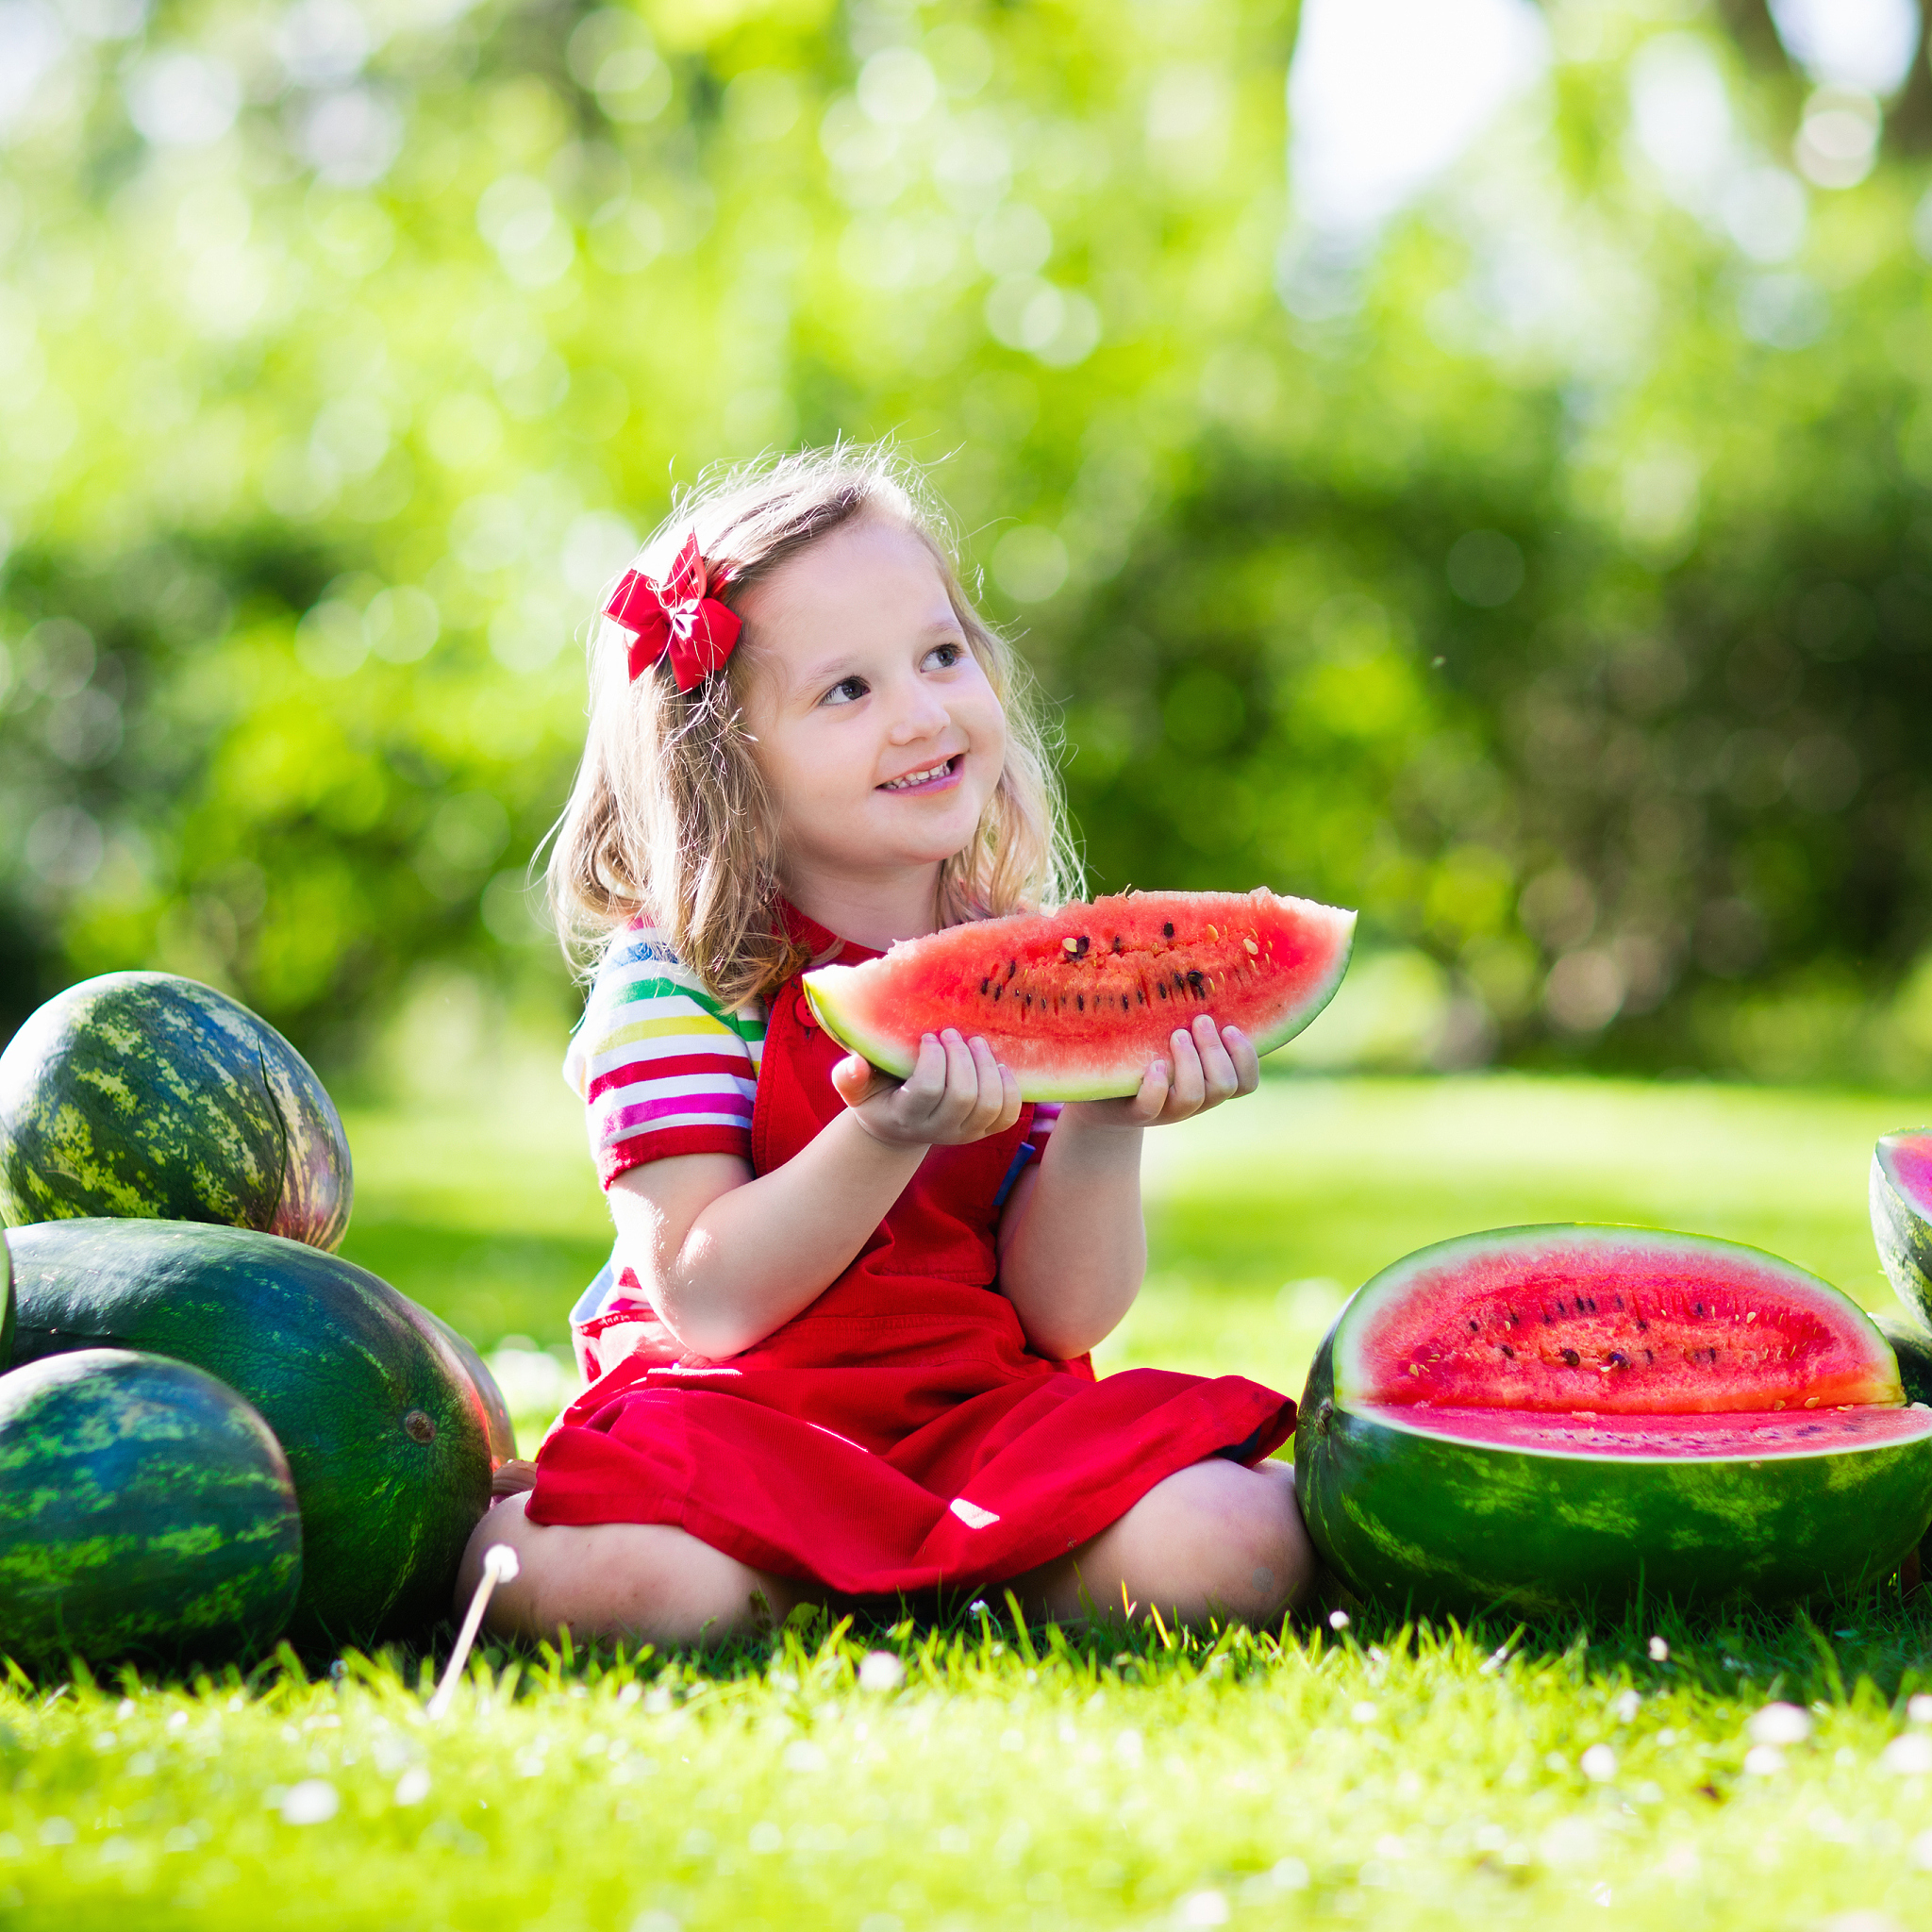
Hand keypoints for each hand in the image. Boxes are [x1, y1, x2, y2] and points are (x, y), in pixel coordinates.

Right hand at [832, 1029, 1021, 1147]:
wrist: (899, 1127)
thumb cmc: (878, 1095)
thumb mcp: (856, 1089)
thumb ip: (848, 1077)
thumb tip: (856, 1063)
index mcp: (906, 1117)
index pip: (929, 1090)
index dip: (934, 1059)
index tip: (929, 1037)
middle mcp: (939, 1131)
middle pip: (964, 1096)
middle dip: (963, 1058)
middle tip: (953, 1033)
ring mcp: (965, 1134)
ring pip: (990, 1104)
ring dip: (987, 1067)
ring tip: (976, 1042)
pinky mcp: (984, 1131)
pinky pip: (1008, 1115)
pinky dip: (1009, 1088)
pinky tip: (998, 1066)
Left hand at [1064, 1015, 1259, 1131]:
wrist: (1099, 1090)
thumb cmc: (1141, 1051)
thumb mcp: (1167, 1033)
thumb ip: (1188, 1014)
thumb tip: (1203, 956)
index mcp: (1208, 1081)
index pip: (1246, 1083)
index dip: (1246, 1058)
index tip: (1229, 1027)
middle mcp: (1193, 1099)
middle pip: (1225, 1086)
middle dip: (1215, 1051)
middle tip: (1199, 1021)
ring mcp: (1165, 1110)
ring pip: (1194, 1097)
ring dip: (1190, 1063)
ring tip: (1176, 1035)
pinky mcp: (1134, 1113)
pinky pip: (1152, 1108)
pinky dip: (1156, 1087)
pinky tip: (1153, 1065)